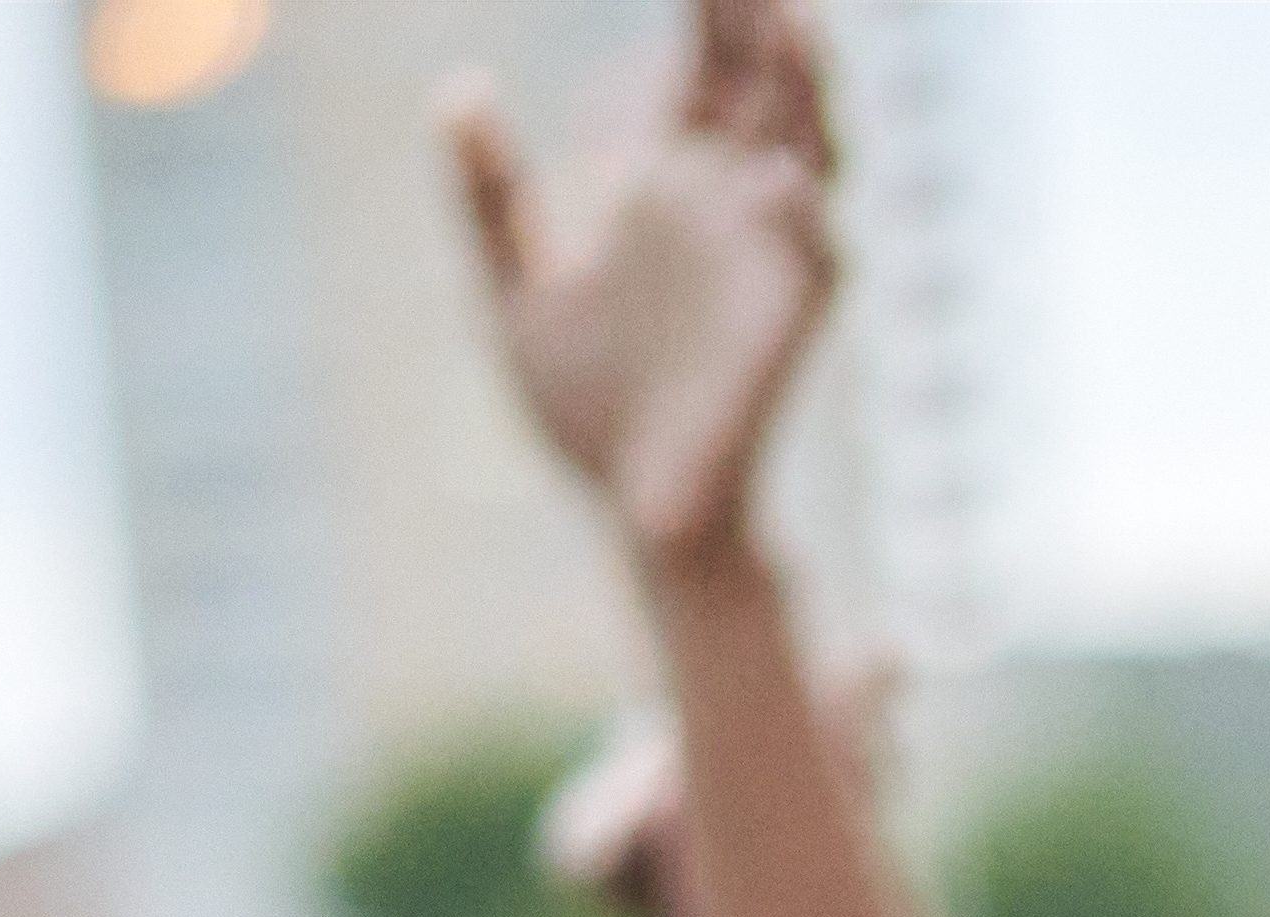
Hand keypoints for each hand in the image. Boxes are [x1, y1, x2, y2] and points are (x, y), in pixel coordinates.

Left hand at [448, 0, 841, 564]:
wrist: (633, 513)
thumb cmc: (584, 408)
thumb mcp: (514, 289)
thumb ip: (490, 196)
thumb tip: (454, 91)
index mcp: (673, 186)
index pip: (708, 66)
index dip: (712, 3)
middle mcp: (733, 206)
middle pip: (763, 81)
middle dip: (762, 15)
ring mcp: (769, 256)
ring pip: (809, 144)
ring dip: (805, 84)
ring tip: (791, 19)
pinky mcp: (791, 318)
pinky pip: (815, 243)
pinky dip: (806, 197)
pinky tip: (786, 164)